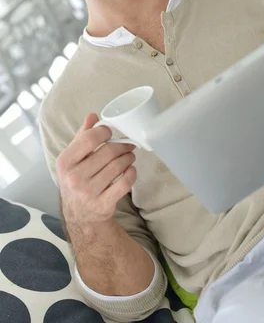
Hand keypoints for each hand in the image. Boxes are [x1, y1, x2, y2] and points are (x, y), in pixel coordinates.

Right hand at [56, 114, 136, 228]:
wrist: (80, 215)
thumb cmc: (78, 179)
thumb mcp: (73, 158)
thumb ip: (82, 136)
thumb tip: (92, 115)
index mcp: (65, 163)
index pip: (89, 139)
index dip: (104, 132)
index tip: (111, 132)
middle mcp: (74, 178)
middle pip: (108, 152)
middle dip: (122, 145)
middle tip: (128, 144)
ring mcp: (88, 193)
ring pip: (118, 166)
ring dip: (128, 158)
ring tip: (130, 155)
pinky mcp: (103, 205)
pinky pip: (125, 183)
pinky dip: (131, 173)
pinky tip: (130, 169)